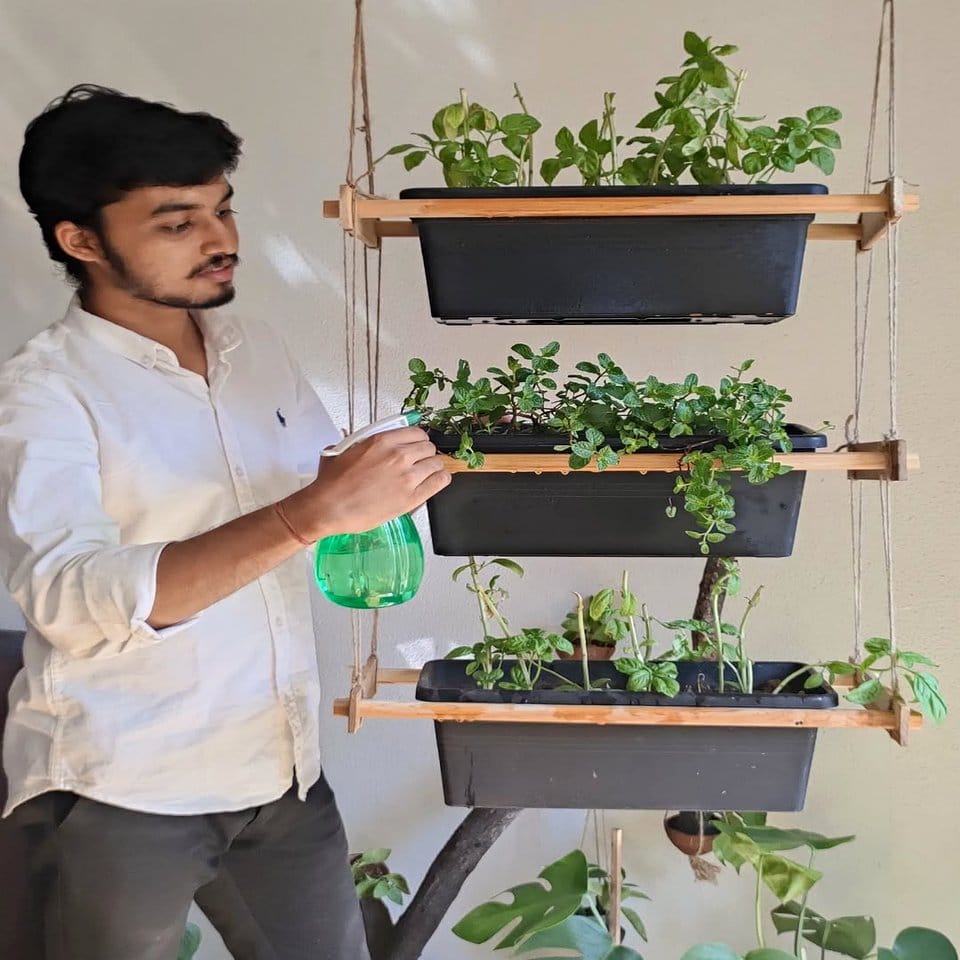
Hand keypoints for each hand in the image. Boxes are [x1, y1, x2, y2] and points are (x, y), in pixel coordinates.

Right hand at [284, 426, 450, 538]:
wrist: (328, 507)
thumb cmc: (332, 483)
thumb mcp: (344, 451)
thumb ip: (361, 444)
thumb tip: (365, 444)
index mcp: (382, 441)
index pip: (416, 433)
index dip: (418, 440)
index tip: (416, 446)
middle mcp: (398, 455)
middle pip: (428, 448)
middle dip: (425, 454)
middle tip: (420, 462)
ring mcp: (407, 477)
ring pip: (436, 463)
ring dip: (433, 467)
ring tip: (427, 474)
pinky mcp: (411, 497)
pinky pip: (439, 482)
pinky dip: (441, 479)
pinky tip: (437, 481)